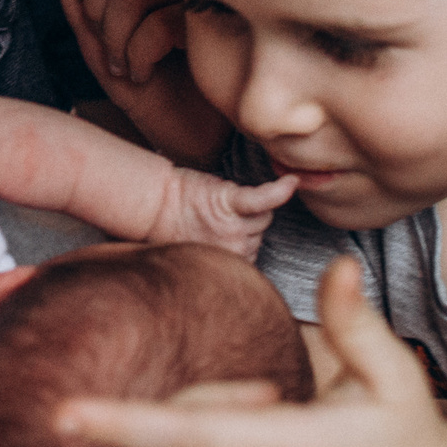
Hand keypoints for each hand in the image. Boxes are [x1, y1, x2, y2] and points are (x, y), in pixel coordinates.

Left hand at [46, 0, 230, 165]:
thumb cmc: (143, 73)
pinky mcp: (218, 18)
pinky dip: (139, 57)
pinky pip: (160, 23)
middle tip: (108, 39)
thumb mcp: (94, 29)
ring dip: (115, 39)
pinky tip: (147, 71)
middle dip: (94, 7)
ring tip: (127, 62)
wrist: (189, 126)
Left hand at [55, 255, 446, 446]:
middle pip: (180, 433)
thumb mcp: (392, 373)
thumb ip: (355, 319)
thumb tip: (338, 264)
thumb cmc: (401, 433)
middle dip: (210, 401)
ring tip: (276, 444)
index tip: (60, 416)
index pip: (189, 433)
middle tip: (271, 400)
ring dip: (206, 446)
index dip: (119, 422)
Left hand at [146, 165, 298, 256]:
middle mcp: (236, 249)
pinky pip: (259, 200)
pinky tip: (291, 183)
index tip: (217, 235)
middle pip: (260, 233)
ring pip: (263, 218)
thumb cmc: (176, 225)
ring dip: (250, 211)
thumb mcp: (203, 251)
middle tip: (213, 219)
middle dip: (244, 224)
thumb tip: (244, 256)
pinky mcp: (229, 201)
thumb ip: (227, 255)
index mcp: (230, 263)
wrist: (155, 204)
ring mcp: (233, 226)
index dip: (240, 241)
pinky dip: (276, 192)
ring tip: (219, 208)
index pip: (255, 253)